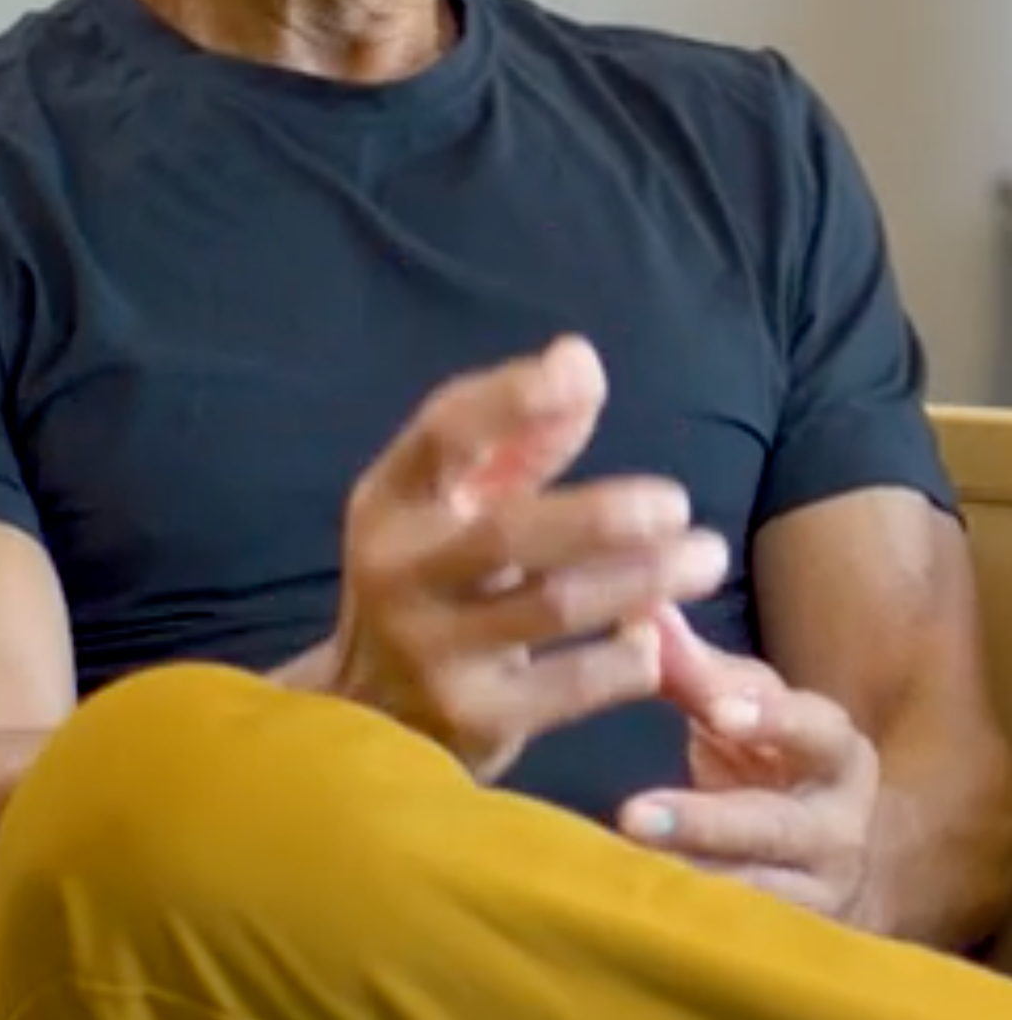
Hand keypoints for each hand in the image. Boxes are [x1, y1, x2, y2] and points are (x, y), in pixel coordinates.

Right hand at [330, 339, 729, 780]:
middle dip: (603, 516)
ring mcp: (431, 649)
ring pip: (553, 607)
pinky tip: (655, 637)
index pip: (444, 433)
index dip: (511, 398)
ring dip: (641, 579)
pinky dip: (624, 658)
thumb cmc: (434, 581)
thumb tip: (580, 359)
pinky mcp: (474, 719)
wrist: (372, 719)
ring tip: (705, 559)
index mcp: (390, 499)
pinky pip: (570, 688)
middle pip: (509, 533)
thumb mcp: (453, 506)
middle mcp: (399, 570)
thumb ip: (520, 440)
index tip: (583, 372)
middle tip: (678, 504)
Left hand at [617, 607, 880, 922]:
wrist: (826, 858)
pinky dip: (690, 916)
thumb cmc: (772, 757)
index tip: (717, 710)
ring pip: (754, 891)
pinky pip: (737, 930)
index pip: (815, 729)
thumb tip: (641, 606)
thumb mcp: (745, 708)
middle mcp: (838, 825)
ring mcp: (814, 892)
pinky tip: (639, 901)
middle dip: (706, 821)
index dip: (771, 719)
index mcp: (835, 750)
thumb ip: (695, 665)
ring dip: (687, 877)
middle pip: (777, 825)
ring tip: (622, 861)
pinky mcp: (785, 936)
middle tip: (632, 812)